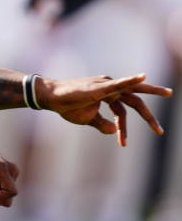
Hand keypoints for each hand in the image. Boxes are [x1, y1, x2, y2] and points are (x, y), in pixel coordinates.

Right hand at [37, 74, 171, 145]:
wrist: (52, 98)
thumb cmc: (67, 106)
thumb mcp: (87, 119)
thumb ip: (102, 124)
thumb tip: (112, 131)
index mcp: (107, 94)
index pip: (124, 109)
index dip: (124, 128)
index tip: (123, 144)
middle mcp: (110, 86)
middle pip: (135, 99)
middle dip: (149, 114)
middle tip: (160, 130)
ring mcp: (106, 85)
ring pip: (133, 91)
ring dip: (152, 93)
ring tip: (168, 93)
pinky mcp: (100, 86)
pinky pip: (119, 84)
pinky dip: (131, 80)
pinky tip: (143, 76)